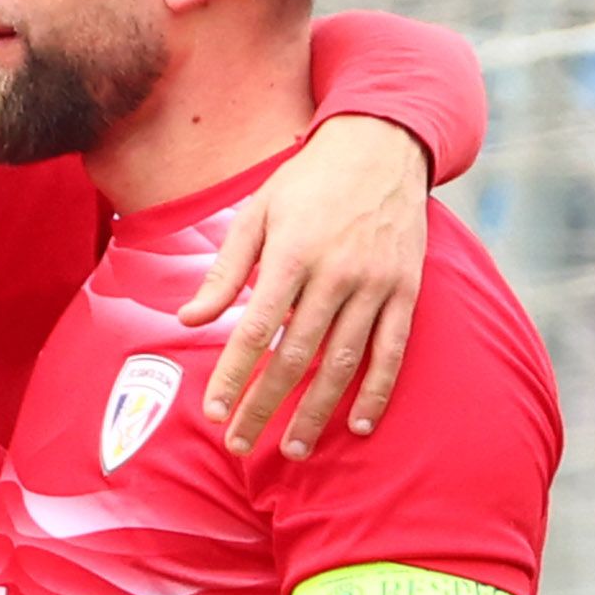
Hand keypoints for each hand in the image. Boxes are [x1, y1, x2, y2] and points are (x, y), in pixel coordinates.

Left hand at [188, 110, 431, 455]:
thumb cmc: (309, 181)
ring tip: (293, 449)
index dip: (233, 374)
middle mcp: (335, 273)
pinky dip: (376, 391)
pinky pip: (392, 351)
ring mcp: (375, 285)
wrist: (382, 145)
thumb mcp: (257, 212)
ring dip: (316, 412)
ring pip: (343, 363)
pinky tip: (358, 424)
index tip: (214, 411)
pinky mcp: (406, 290)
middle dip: (265, 406)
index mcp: (292, 253)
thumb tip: (188, 320)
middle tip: (239, 444)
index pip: (256, 329)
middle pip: (295, 356)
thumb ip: (225, 271)